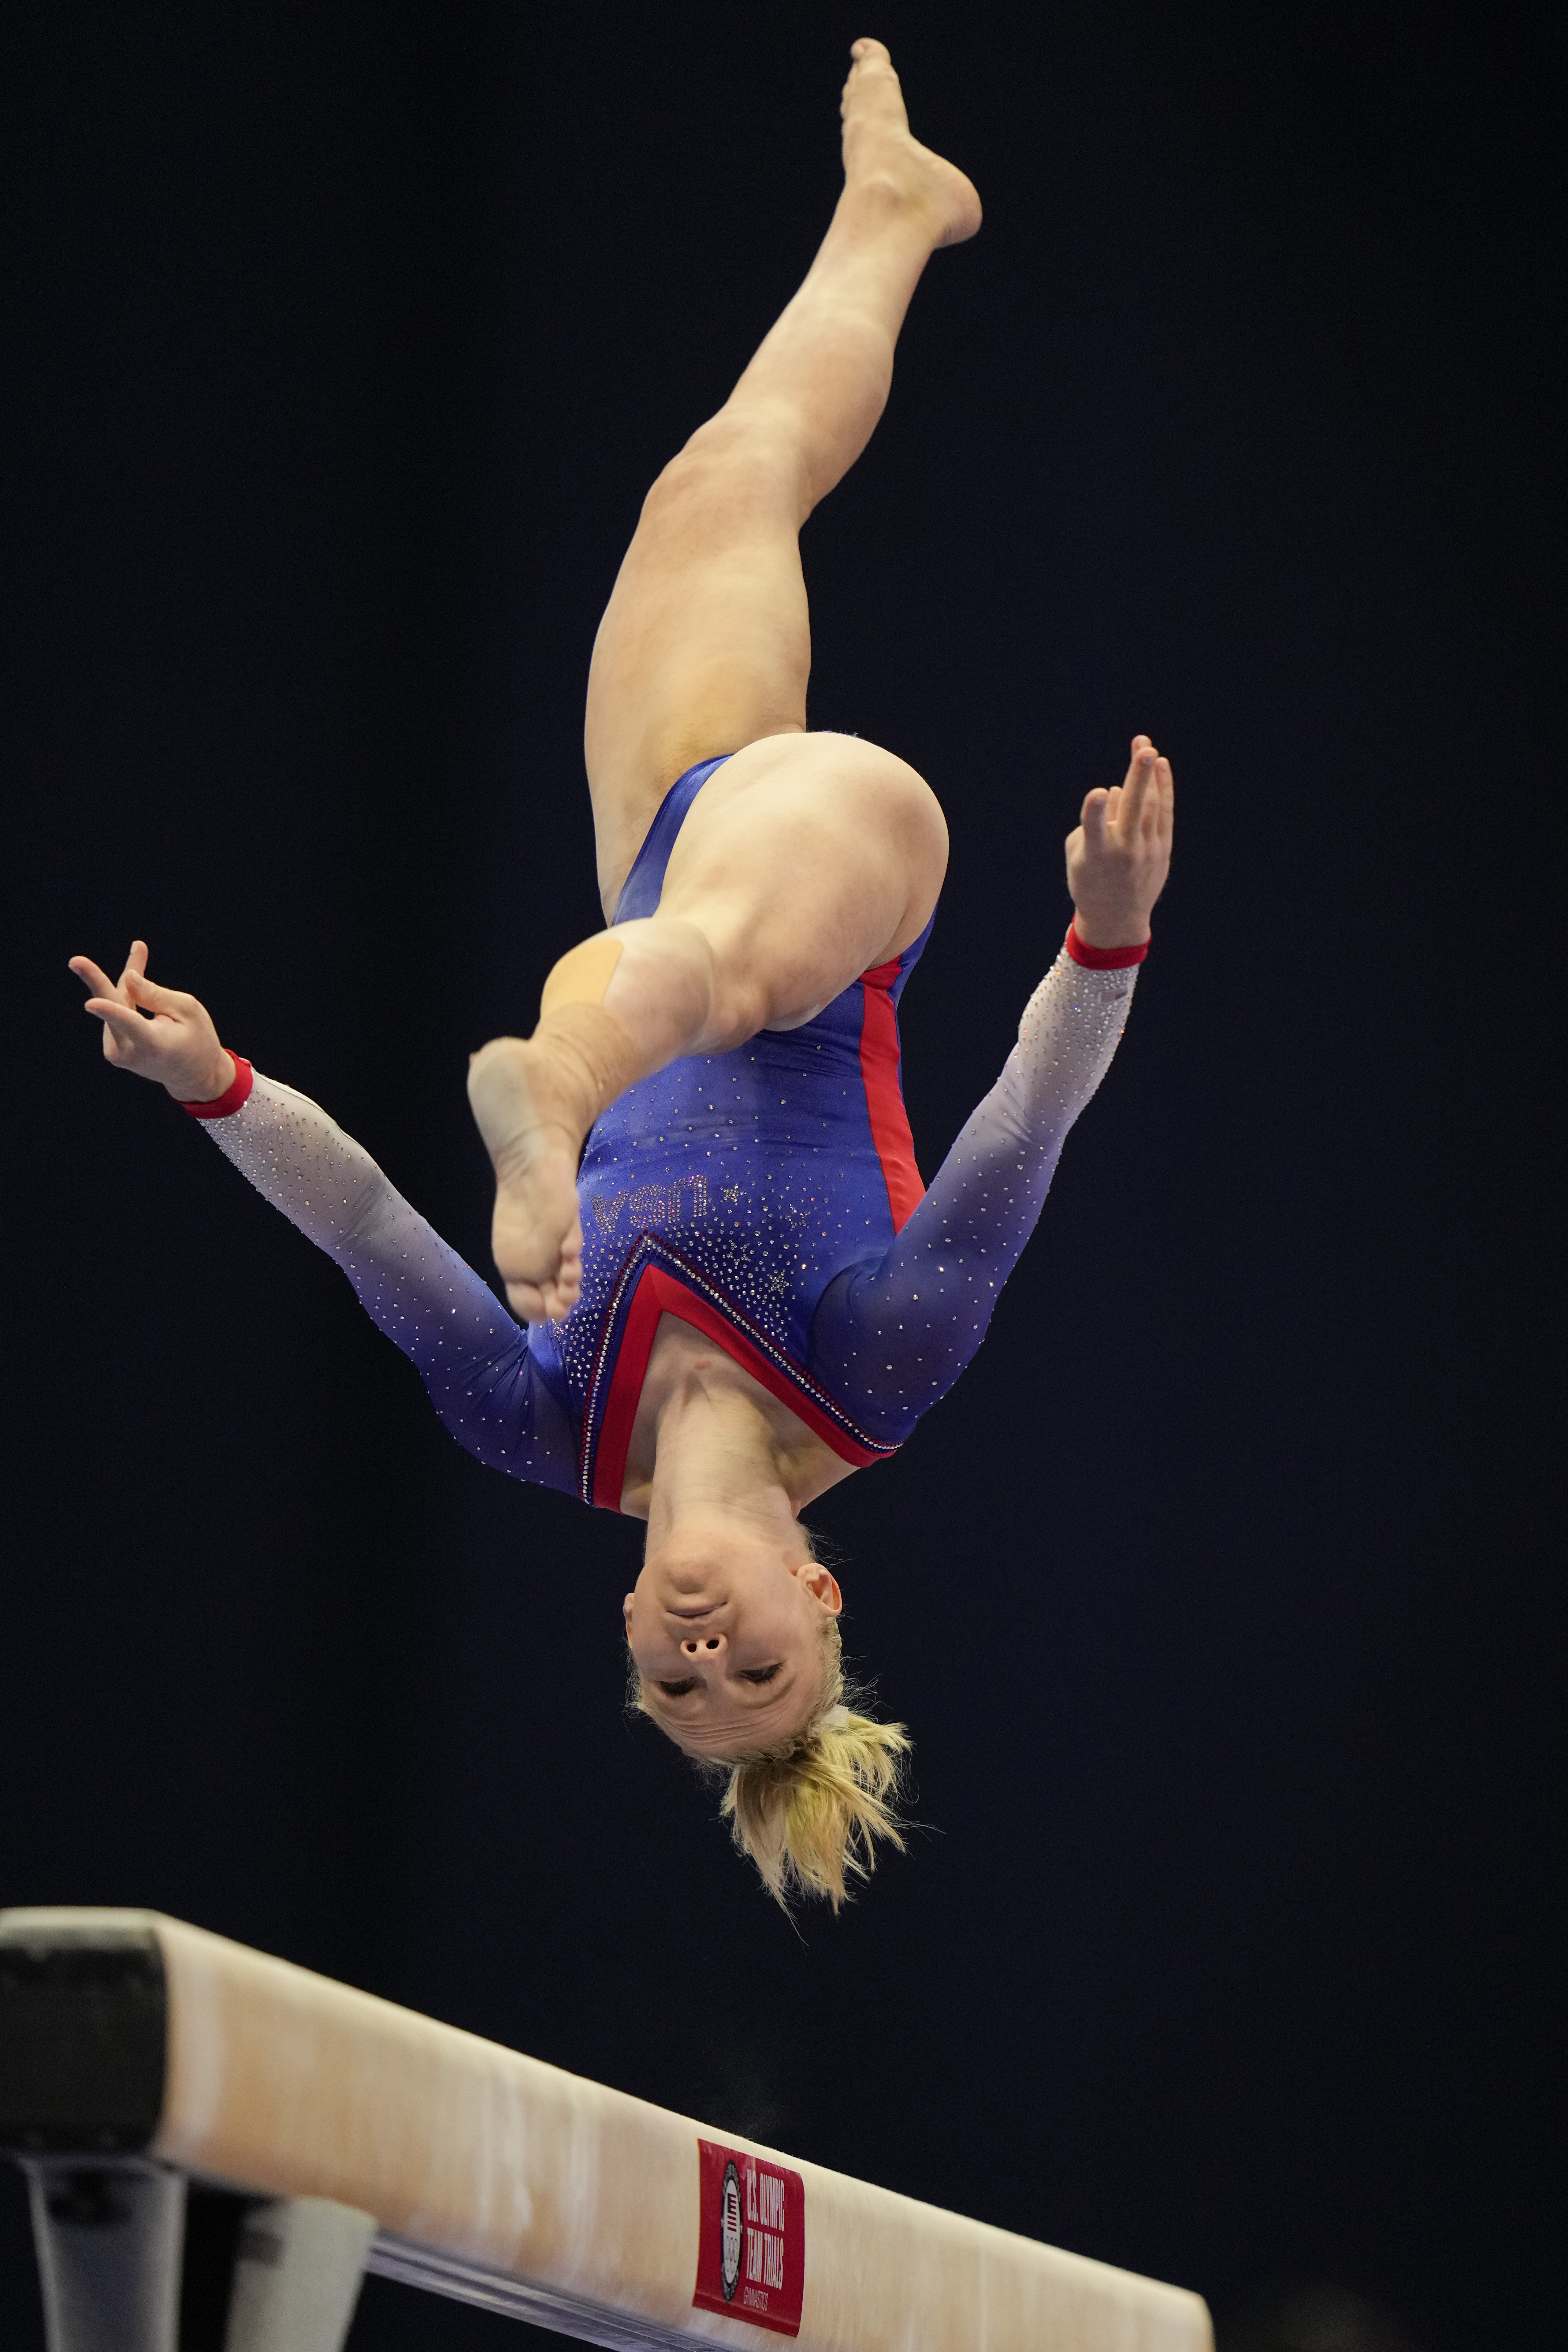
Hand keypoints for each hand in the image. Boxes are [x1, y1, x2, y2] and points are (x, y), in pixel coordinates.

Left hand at [69, 940, 234, 1101]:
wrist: (193, 1076)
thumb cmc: (197, 1039)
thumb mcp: (188, 1010)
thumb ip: (156, 994)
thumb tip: (128, 977)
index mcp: (154, 1044)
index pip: (130, 1025)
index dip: (110, 1011)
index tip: (90, 1003)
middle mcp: (130, 1053)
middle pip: (111, 1008)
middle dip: (94, 980)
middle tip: (75, 961)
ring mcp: (117, 1054)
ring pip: (114, 1005)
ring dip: (125, 983)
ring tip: (139, 955)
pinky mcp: (112, 1051)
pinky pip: (113, 1014)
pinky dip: (123, 998)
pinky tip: (134, 986)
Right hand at [1065, 736, 1174, 948]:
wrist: (1116, 919)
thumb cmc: (1089, 881)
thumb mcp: (1079, 856)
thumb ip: (1093, 823)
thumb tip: (1118, 792)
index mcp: (1096, 855)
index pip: (1095, 829)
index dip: (1097, 810)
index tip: (1100, 792)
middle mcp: (1123, 852)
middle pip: (1133, 810)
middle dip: (1138, 778)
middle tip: (1145, 748)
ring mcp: (1146, 850)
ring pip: (1150, 806)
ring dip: (1150, 775)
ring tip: (1146, 748)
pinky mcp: (1162, 849)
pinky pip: (1164, 812)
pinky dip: (1163, 788)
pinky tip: (1161, 766)